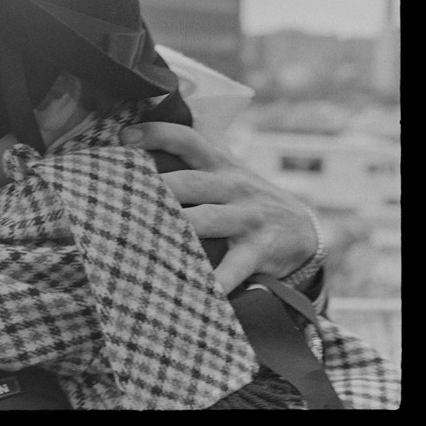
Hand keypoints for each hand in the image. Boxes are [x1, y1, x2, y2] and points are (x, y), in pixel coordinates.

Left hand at [119, 122, 316, 292]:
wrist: (304, 230)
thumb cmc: (244, 199)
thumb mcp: (225, 171)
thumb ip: (190, 160)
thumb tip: (133, 149)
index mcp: (219, 163)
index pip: (187, 139)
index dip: (156, 134)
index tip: (123, 137)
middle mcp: (232, 186)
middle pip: (189, 182)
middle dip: (157, 187)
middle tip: (121, 196)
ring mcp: (246, 218)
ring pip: (204, 220)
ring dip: (175, 230)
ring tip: (142, 239)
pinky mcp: (258, 250)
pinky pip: (232, 269)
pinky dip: (213, 282)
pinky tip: (190, 291)